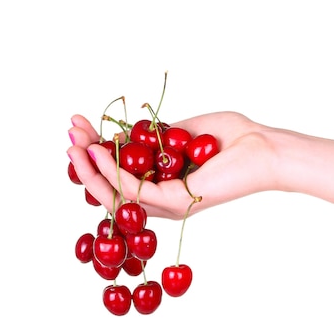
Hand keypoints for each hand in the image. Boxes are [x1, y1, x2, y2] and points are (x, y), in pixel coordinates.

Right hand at [67, 111, 276, 218]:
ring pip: (115, 192)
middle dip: (85, 161)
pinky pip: (133, 189)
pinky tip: (97, 150)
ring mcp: (168, 204)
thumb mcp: (182, 131)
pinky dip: (110, 171)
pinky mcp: (176, 201)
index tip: (81, 128)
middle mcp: (163, 200)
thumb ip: (152, 137)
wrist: (264, 148)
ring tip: (72, 141)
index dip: (96, 155)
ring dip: (89, 167)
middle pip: (111, 188)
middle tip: (69, 134)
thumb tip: (121, 134)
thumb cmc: (231, 138)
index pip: (119, 177)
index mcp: (164, 185)